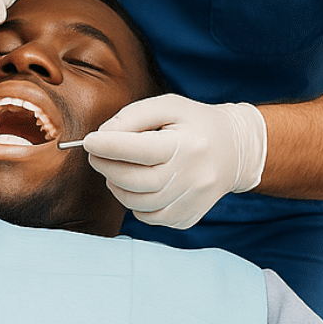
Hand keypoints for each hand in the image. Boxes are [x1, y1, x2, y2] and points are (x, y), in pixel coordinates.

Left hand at [82, 94, 266, 228]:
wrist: (234, 150)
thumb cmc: (194, 123)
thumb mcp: (167, 106)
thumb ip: (132, 117)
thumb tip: (101, 137)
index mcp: (188, 145)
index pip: (141, 150)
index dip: (109, 146)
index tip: (88, 141)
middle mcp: (192, 178)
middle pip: (135, 181)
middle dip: (106, 166)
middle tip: (95, 153)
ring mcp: (191, 202)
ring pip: (138, 203)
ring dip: (117, 185)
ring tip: (117, 167)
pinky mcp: (187, 218)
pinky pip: (148, 216)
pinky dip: (134, 201)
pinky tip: (139, 183)